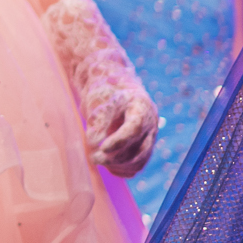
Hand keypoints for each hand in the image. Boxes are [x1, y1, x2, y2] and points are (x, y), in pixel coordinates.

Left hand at [43, 0, 159, 177]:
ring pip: (141, 156)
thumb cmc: (97, 82)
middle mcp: (148, 117)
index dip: (117, 141)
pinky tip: (107, 166)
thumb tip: (94, 144)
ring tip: (98, 163)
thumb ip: (97, 118)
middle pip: (140, 146)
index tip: (96, 149)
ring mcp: (149, 129)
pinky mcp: (144, 138)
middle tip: (93, 158)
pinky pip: (140, 160)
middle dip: (117, 156)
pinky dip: (125, 167)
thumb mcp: (94, 96)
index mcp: (138, 103)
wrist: (108, 75)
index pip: (134, 127)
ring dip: (120, 165)